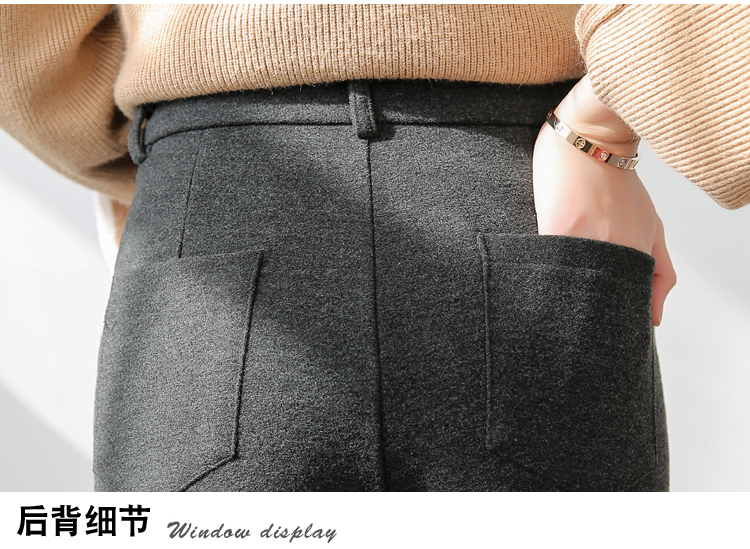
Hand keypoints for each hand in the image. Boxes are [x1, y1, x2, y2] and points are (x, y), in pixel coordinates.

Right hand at [532, 75, 675, 325]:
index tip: (598, 325)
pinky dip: (544, 271)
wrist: (591, 139)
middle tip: (572, 308)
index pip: (626, 306)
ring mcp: (584, 240)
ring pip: (570, 286)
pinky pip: (548, 263)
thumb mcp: (653, 223)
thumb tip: (654, 317)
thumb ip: (661, 270)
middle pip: (597, 301)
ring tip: (551, 289)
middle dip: (585, 312)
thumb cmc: (617, 180)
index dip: (611, 320)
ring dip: (562, 293)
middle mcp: (614, 250)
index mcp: (637, 253)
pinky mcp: (556, 228)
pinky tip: (537, 270)